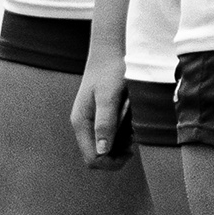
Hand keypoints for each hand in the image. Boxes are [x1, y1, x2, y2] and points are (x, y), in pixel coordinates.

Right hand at [72, 51, 131, 168]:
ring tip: (132, 129)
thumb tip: (103, 151)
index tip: (129, 150)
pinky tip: (129, 123)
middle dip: (116, 154)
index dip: (111, 162)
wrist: (110, 52)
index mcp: (81, 123)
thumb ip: (105, 122)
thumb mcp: (109, 96)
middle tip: (132, 140)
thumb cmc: (110, 71)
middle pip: (97, 156)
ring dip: (120, 145)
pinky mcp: (98, 117)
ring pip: (104, 148)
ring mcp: (90, 121)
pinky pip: (108, 136)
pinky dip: (121, 135)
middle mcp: (83, 125)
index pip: (92, 159)